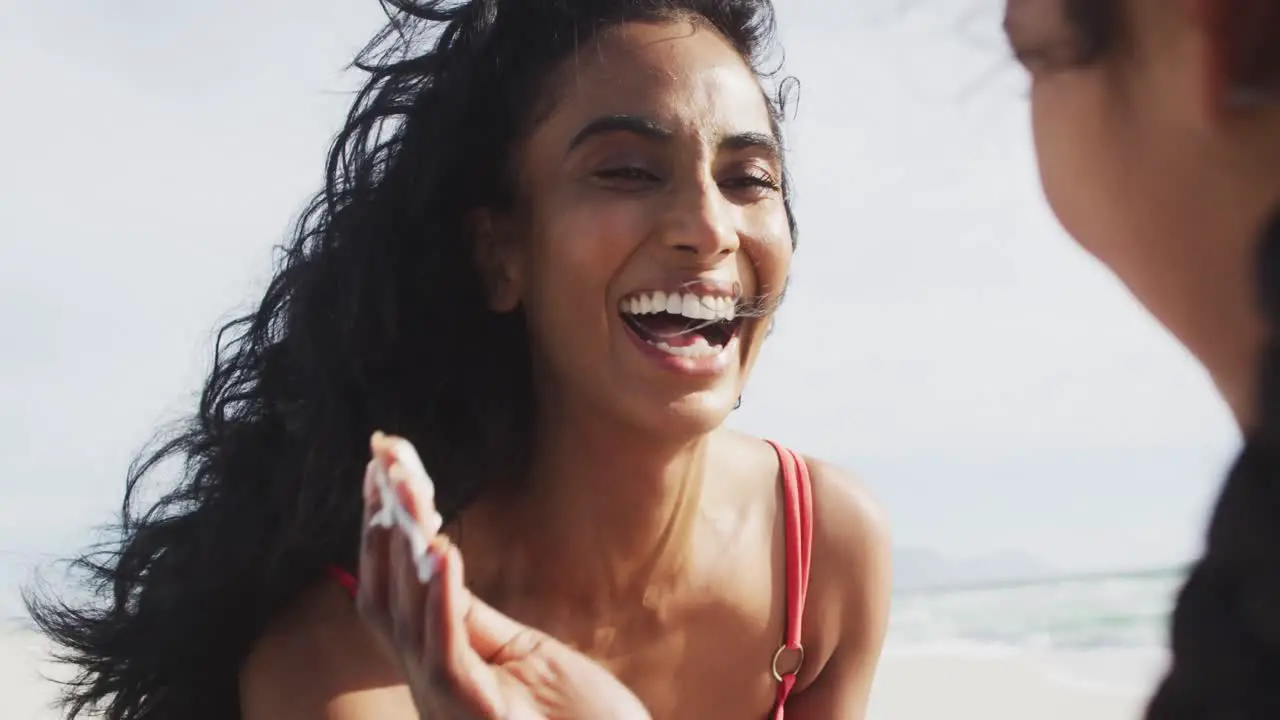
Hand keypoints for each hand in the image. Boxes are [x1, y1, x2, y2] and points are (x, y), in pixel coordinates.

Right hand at [356, 432, 650, 719]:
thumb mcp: (523, 658)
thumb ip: (473, 620)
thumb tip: (436, 561)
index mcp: (439, 672)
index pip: (392, 596)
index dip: (379, 536)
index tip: (382, 473)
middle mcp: (431, 689)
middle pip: (384, 601)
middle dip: (380, 529)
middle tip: (383, 463)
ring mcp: (450, 706)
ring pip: (405, 622)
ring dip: (403, 552)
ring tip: (405, 494)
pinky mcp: (478, 716)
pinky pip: (446, 655)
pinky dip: (440, 603)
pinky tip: (442, 554)